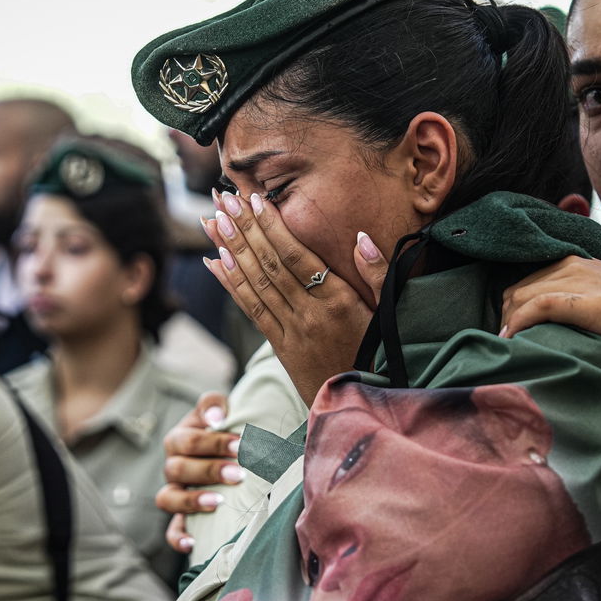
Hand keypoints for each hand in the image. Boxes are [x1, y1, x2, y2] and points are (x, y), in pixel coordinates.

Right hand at [157, 392, 241, 553]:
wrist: (231, 449)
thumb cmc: (227, 427)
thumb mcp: (219, 409)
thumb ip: (214, 404)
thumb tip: (216, 418)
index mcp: (179, 438)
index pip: (188, 440)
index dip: (213, 443)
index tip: (240, 445)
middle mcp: (173, 465)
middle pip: (178, 469)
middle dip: (210, 471)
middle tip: (239, 474)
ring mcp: (175, 491)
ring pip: (168, 498)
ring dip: (191, 501)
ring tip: (218, 502)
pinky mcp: (182, 515)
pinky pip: (172, 529)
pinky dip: (178, 537)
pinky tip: (193, 543)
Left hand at [203, 191, 386, 404]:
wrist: (359, 401)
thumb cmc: (379, 352)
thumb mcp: (388, 313)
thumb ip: (379, 274)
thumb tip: (362, 238)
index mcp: (338, 301)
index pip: (296, 256)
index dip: (272, 227)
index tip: (254, 199)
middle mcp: (310, 314)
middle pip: (270, 264)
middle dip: (245, 229)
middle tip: (224, 200)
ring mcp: (292, 331)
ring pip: (255, 284)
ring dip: (230, 250)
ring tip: (212, 221)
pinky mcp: (280, 345)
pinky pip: (251, 310)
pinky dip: (230, 284)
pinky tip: (214, 262)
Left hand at [499, 256, 600, 373]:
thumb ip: (588, 303)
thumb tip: (562, 325)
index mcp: (583, 264)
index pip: (531, 278)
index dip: (516, 305)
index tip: (512, 330)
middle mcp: (577, 266)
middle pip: (519, 286)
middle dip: (506, 315)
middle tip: (507, 343)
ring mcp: (582, 281)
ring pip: (522, 294)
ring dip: (508, 322)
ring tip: (508, 345)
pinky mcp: (587, 301)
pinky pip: (537, 305)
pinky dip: (518, 323)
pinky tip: (512, 339)